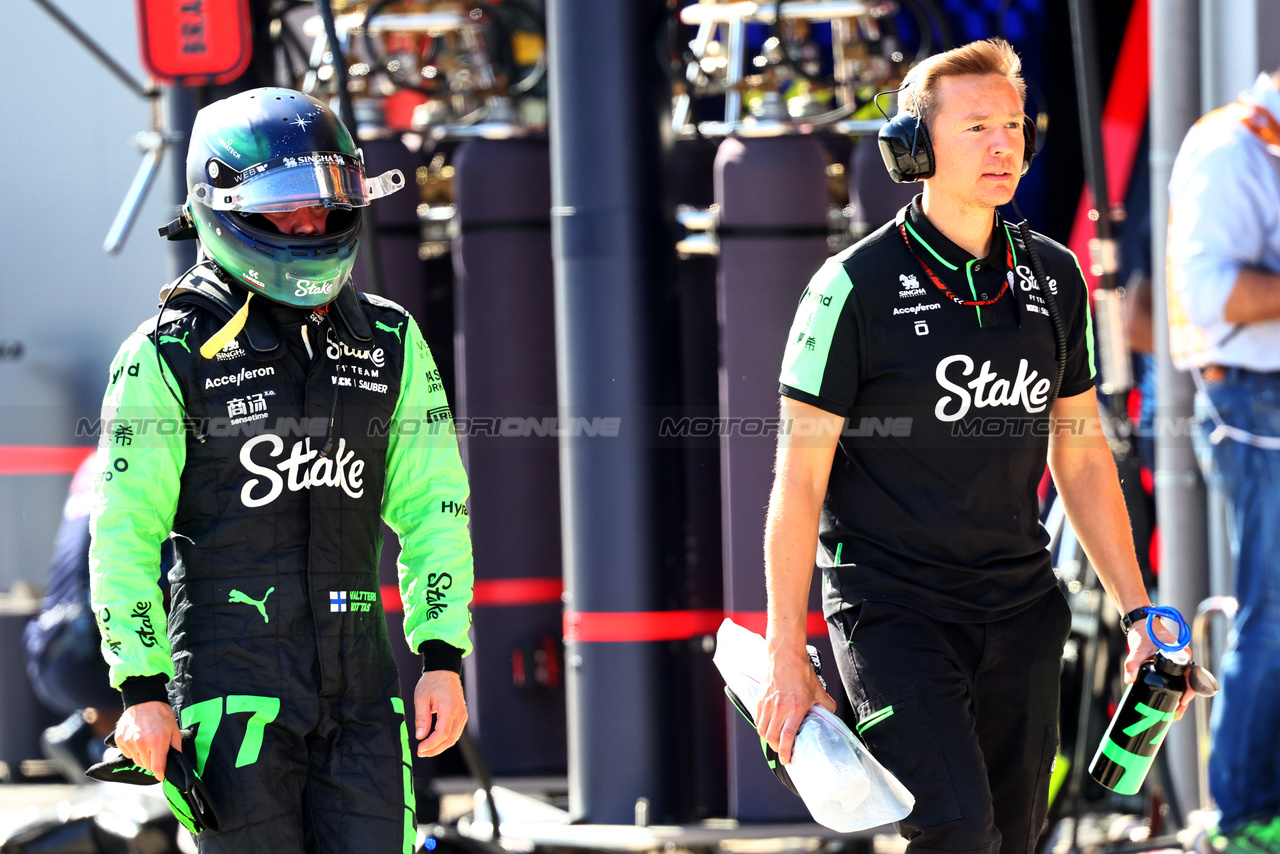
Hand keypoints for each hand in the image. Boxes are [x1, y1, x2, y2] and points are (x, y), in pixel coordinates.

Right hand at [115, 701, 181, 779]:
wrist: (144, 701)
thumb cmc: (161, 715)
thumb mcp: (174, 729)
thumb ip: (176, 747)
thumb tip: (176, 762)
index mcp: (157, 742)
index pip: (157, 768)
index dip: (160, 774)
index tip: (162, 775)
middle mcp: (141, 744)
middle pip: (146, 766)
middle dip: (152, 763)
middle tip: (156, 752)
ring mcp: (129, 742)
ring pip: (136, 761)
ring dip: (142, 757)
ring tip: (147, 744)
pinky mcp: (120, 739)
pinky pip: (127, 754)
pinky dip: (133, 751)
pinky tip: (138, 741)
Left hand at [414, 670, 466, 756]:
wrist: (444, 670)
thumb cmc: (432, 682)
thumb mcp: (421, 698)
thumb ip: (421, 718)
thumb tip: (420, 736)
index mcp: (449, 708)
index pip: (442, 733)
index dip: (431, 744)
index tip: (420, 749)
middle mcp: (459, 713)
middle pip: (450, 739)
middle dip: (435, 749)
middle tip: (421, 753)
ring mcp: (463, 715)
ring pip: (453, 738)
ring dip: (440, 747)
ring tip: (426, 750)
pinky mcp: (462, 716)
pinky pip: (455, 732)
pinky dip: (445, 740)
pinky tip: (434, 742)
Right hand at [755, 644, 836, 765]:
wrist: (785, 656)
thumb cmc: (802, 673)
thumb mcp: (819, 690)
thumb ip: (826, 706)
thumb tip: (829, 716)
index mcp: (795, 708)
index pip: (787, 737)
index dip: (786, 752)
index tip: (787, 760)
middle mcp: (779, 708)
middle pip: (772, 737)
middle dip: (777, 749)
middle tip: (783, 752)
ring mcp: (768, 704)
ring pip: (763, 730)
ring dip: (768, 739)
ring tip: (775, 741)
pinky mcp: (760, 699)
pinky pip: (758, 719)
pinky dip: (762, 727)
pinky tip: (768, 727)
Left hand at [1124, 621, 1196, 720]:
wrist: (1142, 625)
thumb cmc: (1144, 634)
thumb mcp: (1137, 649)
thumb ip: (1132, 663)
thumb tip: (1129, 680)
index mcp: (1182, 653)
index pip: (1192, 675)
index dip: (1190, 689)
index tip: (1182, 700)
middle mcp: (1184, 659)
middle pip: (1190, 683)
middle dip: (1185, 700)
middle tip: (1175, 715)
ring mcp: (1180, 663)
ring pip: (1185, 684)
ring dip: (1181, 699)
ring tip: (1173, 715)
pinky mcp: (1173, 666)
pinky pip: (1179, 681)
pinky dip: (1177, 692)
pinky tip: (1170, 703)